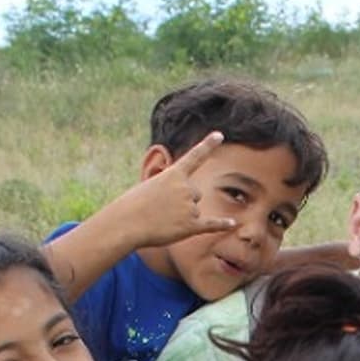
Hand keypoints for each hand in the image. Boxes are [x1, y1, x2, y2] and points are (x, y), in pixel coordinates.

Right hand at [126, 130, 239, 247]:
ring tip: (164, 219)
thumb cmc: (133, 206)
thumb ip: (172, 189)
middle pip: (195, 194)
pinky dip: (222, 224)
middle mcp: (186, 188)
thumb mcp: (150, 186)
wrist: (126, 223)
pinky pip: (211, 224)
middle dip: (182, 202)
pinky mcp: (191, 226)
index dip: (208, 145)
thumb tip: (190, 205)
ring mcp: (190, 207)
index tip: (220, 135)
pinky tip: (232, 223)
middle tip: (161, 208)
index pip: (195, 156)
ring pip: (195, 211)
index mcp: (174, 174)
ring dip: (182, 217)